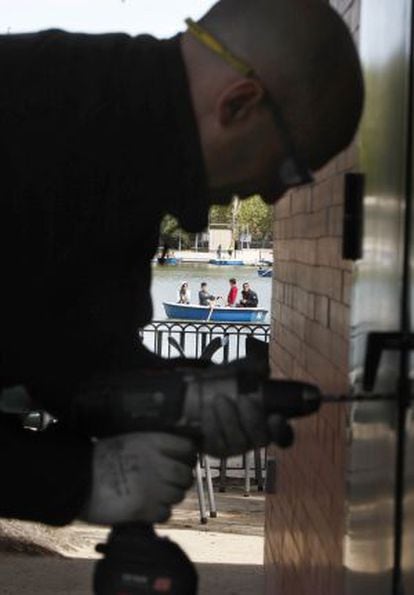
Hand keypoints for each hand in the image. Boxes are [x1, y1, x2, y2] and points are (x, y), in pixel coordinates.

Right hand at [80, 433, 195, 524]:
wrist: (76, 480)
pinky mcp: (144, 509)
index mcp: (152, 442)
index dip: (188, 456)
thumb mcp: (128, 441)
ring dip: (169, 497)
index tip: (183, 460)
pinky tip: (148, 508)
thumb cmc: (98, 459)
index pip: (188, 448)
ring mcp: (152, 487)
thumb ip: (152, 446)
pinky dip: (160, 513)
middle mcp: (157, 463)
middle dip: (181, 480)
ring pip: (178, 495)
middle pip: (186, 475)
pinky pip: (166, 513)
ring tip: (154, 495)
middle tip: (169, 482)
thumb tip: (173, 454)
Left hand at [183, 372, 293, 457]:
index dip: (282, 430)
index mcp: (267, 420)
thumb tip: (263, 369)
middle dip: (253, 420)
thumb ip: (251, 368)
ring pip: (238, 443)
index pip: (284, 434)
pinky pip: (216, 444)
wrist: (193, 393)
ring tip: (220, 399)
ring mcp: (236, 446)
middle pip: (261, 439)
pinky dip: (212, 426)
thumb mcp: (236, 371)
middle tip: (244, 399)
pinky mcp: (216, 450)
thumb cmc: (223, 383)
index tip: (276, 417)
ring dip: (230, 420)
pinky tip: (207, 412)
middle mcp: (254, 437)